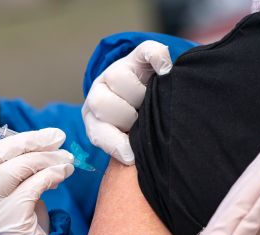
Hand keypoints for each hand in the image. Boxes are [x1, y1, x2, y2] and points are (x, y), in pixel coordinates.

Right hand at [0, 93, 74, 234]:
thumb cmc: (9, 208)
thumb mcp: (2, 183)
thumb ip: (11, 161)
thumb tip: (44, 137)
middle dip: (32, 140)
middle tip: (58, 135)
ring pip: (19, 168)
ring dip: (48, 158)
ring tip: (66, 158)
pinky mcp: (11, 219)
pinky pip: (35, 186)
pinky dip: (53, 175)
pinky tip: (62, 173)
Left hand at [82, 40, 171, 164]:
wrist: (149, 94)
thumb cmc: (137, 125)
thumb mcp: (126, 139)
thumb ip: (124, 147)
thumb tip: (132, 157)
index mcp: (93, 116)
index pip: (97, 131)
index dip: (115, 143)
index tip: (132, 154)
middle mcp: (100, 91)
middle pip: (101, 103)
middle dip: (125, 117)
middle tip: (140, 120)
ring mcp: (117, 70)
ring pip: (117, 78)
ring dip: (138, 93)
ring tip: (151, 101)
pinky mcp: (138, 55)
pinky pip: (147, 51)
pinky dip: (158, 58)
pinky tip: (166, 70)